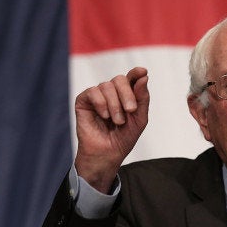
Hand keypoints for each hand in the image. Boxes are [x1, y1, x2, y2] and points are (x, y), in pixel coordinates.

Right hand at [73, 67, 149, 192]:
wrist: (108, 154)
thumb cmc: (124, 138)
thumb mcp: (139, 119)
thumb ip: (142, 98)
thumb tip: (143, 76)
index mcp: (126, 95)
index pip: (131, 77)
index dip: (136, 73)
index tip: (142, 71)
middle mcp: (111, 92)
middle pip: (119, 79)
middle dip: (127, 94)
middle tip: (130, 110)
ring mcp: (97, 96)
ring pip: (106, 85)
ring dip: (115, 105)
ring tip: (117, 121)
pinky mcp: (83, 101)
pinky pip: (93, 91)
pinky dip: (101, 103)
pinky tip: (104, 116)